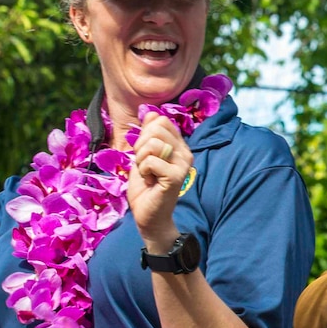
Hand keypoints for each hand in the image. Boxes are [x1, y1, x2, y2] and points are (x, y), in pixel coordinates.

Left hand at [127, 112, 189, 249]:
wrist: (148, 216)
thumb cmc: (145, 188)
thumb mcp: (142, 156)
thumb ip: (147, 135)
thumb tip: (150, 112)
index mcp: (179, 146)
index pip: (160, 121)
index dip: (145, 134)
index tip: (146, 155)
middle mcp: (185, 153)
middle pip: (157, 128)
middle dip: (141, 146)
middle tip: (145, 165)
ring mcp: (183, 164)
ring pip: (153, 143)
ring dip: (141, 160)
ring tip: (148, 174)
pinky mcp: (176, 176)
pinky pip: (151, 160)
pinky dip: (143, 171)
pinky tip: (151, 182)